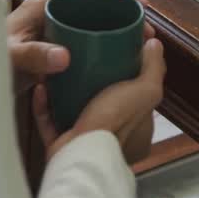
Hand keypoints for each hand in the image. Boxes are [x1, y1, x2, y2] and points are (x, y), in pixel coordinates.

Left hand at [7, 0, 154, 94]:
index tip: (141, 3)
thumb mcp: (9, 59)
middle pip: (94, 4)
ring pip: (90, 23)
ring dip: (115, 31)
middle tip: (148, 33)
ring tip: (139, 48)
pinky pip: (82, 41)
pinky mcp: (49, 48)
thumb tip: (65, 57)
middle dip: (124, 13)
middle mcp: (48, 13)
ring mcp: (49, 30)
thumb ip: (33, 57)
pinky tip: (114, 63)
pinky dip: (102, 47)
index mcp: (41, 6)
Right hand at [33, 37, 164, 165]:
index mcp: (138, 135)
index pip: (138, 102)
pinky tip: (43, 85)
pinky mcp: (61, 147)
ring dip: (67, 93)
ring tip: (63, 66)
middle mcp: (114, 144)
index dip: (131, 80)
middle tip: (86, 59)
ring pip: (75, 115)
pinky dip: (46, 105)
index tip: (120, 58)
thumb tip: (155, 44)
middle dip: (95, 85)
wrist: (81, 153)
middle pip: (105, 107)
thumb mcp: (146, 90)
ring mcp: (86, 146)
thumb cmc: (116, 122)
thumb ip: (153, 68)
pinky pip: (51, 122)